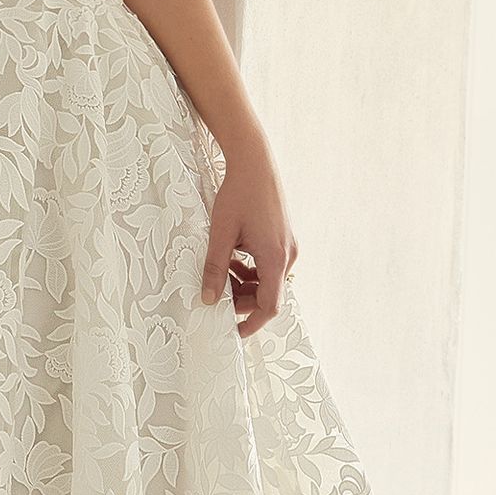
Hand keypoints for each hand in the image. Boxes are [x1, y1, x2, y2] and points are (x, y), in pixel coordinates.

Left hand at [199, 132, 297, 338]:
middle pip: (268, 294)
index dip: (251, 322)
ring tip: (221, 274)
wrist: (255, 162)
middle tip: (217, 298)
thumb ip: (214, 268)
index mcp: (274, 258)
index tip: (234, 332)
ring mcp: (288, 246)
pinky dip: (251, 269)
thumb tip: (207, 298)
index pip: (269, 305)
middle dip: (242, 300)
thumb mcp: (220, 234)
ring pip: (267, 280)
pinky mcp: (283, 238)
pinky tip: (232, 259)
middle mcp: (287, 255)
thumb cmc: (238, 194)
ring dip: (245, 284)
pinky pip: (269, 265)